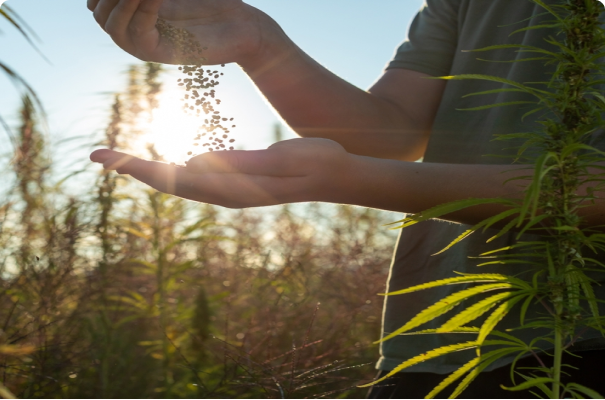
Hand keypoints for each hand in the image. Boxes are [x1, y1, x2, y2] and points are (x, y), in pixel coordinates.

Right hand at [87, 0, 282, 65]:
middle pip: (100, 15)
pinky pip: (139, 33)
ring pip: (113, 27)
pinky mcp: (164, 55)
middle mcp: (139, 31)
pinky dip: (141, 8)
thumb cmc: (219, 4)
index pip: (97, 4)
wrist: (245, 28)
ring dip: (120, 0)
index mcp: (139, 13)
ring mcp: (150, 46)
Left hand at [90, 138, 355, 207]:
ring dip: (147, 170)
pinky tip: (160, 165)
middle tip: (97, 155)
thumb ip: (242, 163)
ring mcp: (231, 190)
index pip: (177, 179)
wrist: (337, 178)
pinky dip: (169, 170)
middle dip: (133, 168)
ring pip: (179, 182)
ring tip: (117, 160)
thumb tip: (195, 163)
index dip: (140, 168)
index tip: (108, 158)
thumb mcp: (283, 158)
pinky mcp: (237, 183)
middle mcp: (226, 193)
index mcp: (234, 187)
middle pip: (170, 182)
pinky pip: (195, 179)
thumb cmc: (317, 163)